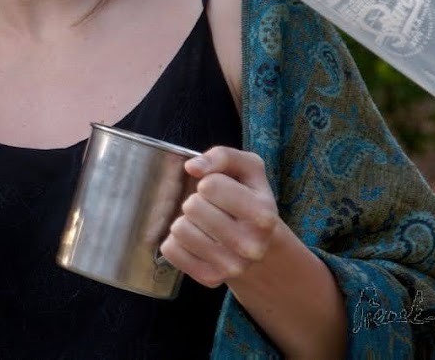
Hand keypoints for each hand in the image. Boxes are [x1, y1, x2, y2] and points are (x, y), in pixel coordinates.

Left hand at [160, 146, 282, 288]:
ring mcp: (232, 267)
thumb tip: (193, 167)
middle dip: (196, 201)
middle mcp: (251, 246)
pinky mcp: (210, 279)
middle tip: (212, 209)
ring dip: (185, 220)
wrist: (257, 244)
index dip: (208, 183)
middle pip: (192, 206)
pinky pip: (170, 250)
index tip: (220, 190)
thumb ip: (222, 156)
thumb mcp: (246, 167)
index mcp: (264, 215)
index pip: (209, 185)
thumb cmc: (247, 196)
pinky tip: (196, 240)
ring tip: (204, 225)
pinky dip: (175, 240)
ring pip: (178, 229)